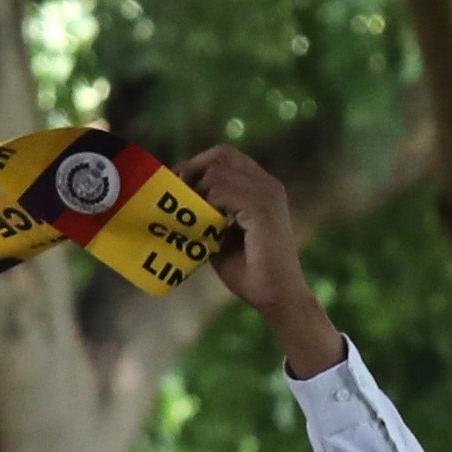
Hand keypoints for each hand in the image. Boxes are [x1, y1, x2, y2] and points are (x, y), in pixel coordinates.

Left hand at [175, 143, 340, 375]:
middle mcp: (267, 184)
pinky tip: (203, 226)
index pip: (225, 157)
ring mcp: (267, 193)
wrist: (277, 297)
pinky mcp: (263, 208)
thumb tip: (177, 207)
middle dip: (192, 169)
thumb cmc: (251, 272)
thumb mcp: (220, 238)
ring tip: (188, 217)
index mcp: (261, 187)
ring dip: (196, 193)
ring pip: (217, 172)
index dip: (197, 165)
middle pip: (221, 154)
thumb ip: (206, 217)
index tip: (176, 185)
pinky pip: (221, 192)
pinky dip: (205, 206)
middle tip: (174, 194)